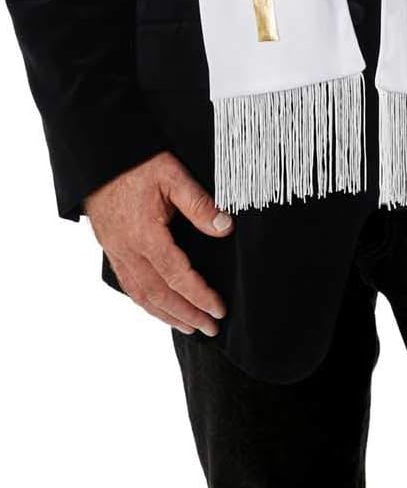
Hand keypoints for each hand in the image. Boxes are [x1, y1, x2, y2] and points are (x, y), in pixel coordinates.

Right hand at [83, 150, 234, 336]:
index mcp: (146, 235)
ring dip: (166, 315)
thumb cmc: (137, 164)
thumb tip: (225, 227)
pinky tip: (158, 307)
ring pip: (141, 295)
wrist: (100, 159)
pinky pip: (128, 286)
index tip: (218, 310)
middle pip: (159, 295)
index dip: (199, 296)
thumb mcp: (173, 175)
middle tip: (210, 328)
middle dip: (187, 314)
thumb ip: (199, 204)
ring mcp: (117, 253)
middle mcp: (128, 251)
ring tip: (188, 326)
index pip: (177, 276)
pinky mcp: (111, 250)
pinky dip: (146, 303)